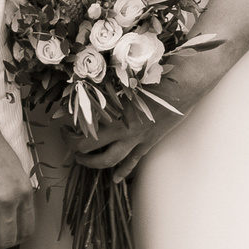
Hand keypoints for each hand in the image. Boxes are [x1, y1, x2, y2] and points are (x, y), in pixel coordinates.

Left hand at [71, 66, 201, 185]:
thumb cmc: (157, 70)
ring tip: (83, 159)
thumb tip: (87, 79)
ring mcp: (136, 137)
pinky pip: (133, 162)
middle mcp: (121, 126)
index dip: (69, 126)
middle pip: (89, 147)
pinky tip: (117, 178)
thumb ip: (108, 80)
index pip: (81, 123)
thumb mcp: (127, 71)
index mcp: (113, 107)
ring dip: (92, 163)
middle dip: (75, 148)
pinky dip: (123, 172)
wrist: (187, 81)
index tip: (62, 122)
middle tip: (68, 142)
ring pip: (108, 160)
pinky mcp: (149, 141)